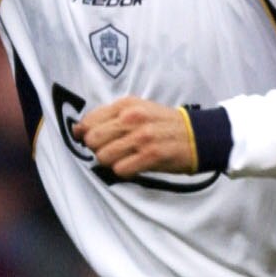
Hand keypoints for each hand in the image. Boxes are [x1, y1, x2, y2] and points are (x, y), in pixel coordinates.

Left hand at [75, 97, 198, 177]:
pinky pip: (120, 170)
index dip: (89, 135)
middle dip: (98, 149)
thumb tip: (77, 130)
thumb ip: (108, 118)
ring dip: (111, 162)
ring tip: (126, 159)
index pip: (89, 122)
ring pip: (104, 156)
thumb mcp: (137, 110)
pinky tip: (135, 166)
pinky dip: (124, 171)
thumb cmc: (163, 125)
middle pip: (93, 140)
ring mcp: (141, 137)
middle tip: (113, 151)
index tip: (99, 141)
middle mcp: (132, 118)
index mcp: (126, 104)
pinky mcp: (151, 155)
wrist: (198, 136)